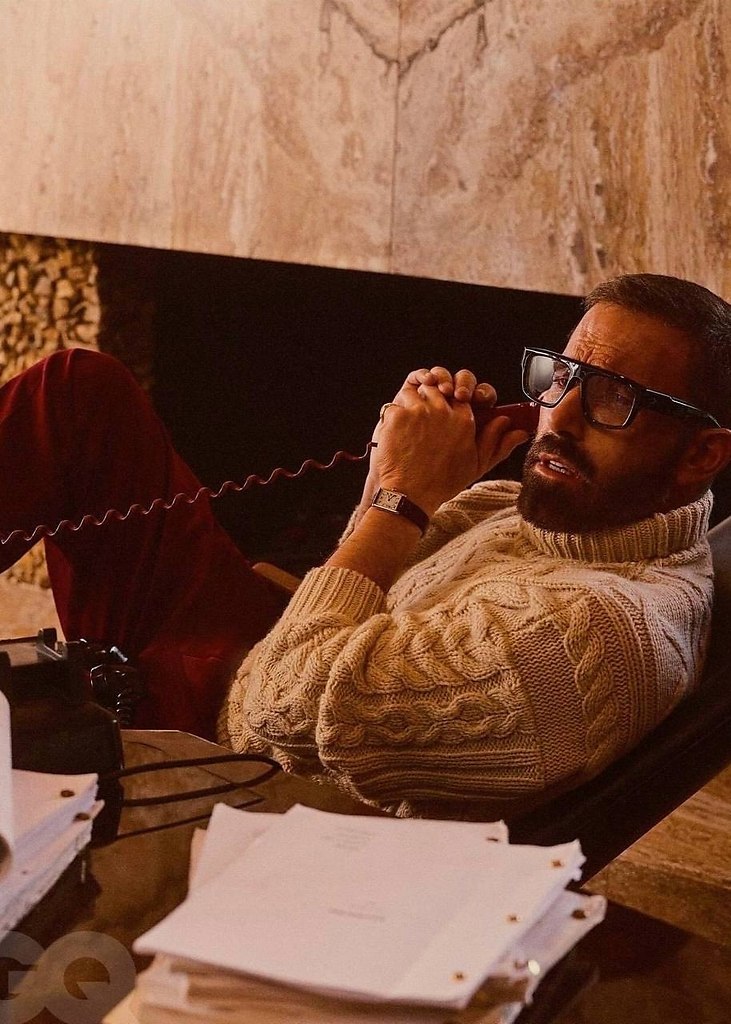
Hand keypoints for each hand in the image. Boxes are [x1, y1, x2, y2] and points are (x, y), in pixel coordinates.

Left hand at [372, 366, 528, 515]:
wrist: (409, 495)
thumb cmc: (442, 484)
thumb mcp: (477, 465)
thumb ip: (498, 443)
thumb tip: (517, 430)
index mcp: (465, 420)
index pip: (462, 394)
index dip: (454, 398)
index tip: (448, 405)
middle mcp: (444, 410)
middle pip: (439, 388)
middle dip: (433, 396)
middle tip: (427, 413)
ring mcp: (419, 410)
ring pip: (417, 391)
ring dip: (414, 401)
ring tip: (411, 421)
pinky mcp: (398, 414)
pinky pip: (396, 402)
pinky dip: (395, 413)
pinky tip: (397, 429)